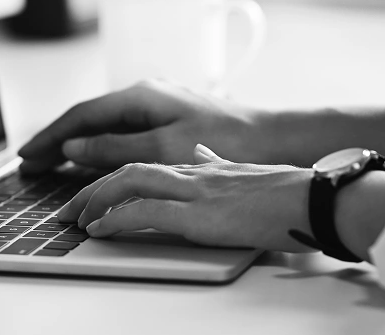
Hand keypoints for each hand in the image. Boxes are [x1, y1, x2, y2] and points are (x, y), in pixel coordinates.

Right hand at [18, 79, 263, 173]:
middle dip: (55, 139)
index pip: (81, 116)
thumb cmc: (226, 140)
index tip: (26, 156)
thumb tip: (73, 146)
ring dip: (73, 143)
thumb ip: (114, 146)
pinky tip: (87, 158)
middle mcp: (143, 95)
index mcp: (139, 96)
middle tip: (28, 163)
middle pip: (87, 118)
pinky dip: (96, 145)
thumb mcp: (164, 147)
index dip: (50, 136)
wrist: (272, 138)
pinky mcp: (165, 119)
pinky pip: (119, 131)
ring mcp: (154, 106)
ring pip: (102, 124)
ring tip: (47, 163)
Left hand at [56, 144, 314, 251]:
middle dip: (91, 188)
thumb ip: (217, 164)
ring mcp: (193, 190)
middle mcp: (191, 172)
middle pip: (126, 169)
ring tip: (75, 219)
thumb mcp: (244, 172)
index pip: (145, 163)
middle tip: (68, 209)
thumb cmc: (288, 193)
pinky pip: (144, 212)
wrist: (316, 198)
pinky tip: (99, 230)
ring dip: (94, 200)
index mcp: (201, 165)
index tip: (93, 192)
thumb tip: (203, 155)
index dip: (112, 176)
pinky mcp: (198, 213)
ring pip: (128, 183)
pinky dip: (116, 219)